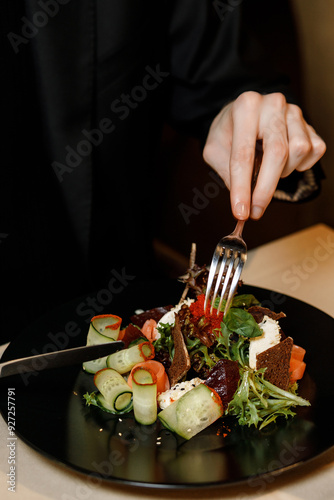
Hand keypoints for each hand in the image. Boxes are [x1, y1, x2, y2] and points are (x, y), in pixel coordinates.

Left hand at [203, 91, 325, 219]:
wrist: (244, 113)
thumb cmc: (229, 132)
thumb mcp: (215, 149)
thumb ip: (226, 172)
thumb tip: (244, 199)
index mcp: (245, 107)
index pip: (244, 154)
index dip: (242, 187)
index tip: (241, 212)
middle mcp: (273, 105)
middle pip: (277, 153)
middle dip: (265, 189)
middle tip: (256, 211)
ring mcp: (294, 112)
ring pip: (299, 152)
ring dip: (282, 172)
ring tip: (267, 170)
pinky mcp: (309, 123)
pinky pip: (315, 151)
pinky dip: (300, 165)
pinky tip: (284, 163)